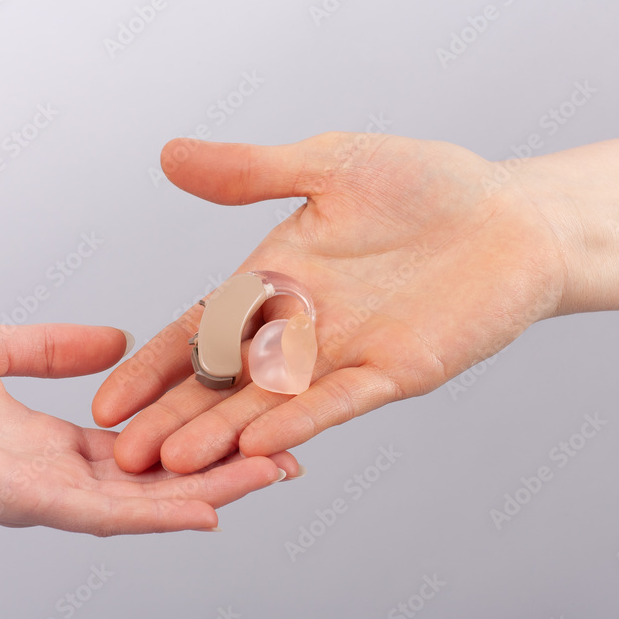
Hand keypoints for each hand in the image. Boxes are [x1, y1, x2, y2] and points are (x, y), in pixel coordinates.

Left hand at [0, 322, 296, 534]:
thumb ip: (54, 348)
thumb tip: (112, 339)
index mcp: (53, 444)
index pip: (144, 450)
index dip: (200, 438)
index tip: (252, 420)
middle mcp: (57, 478)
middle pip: (158, 483)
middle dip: (225, 472)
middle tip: (290, 459)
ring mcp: (43, 495)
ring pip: (144, 504)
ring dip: (212, 494)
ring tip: (273, 477)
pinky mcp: (25, 500)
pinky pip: (103, 515)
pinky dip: (158, 517)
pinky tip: (209, 509)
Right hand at [93, 132, 567, 473]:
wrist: (512, 215)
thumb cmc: (426, 186)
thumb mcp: (328, 165)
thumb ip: (251, 171)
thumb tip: (170, 155)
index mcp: (273, 283)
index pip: (198, 331)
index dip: (153, 367)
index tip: (106, 402)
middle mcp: (300, 328)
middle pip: (224, 382)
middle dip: (174, 418)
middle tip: (125, 456)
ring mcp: (345, 355)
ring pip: (272, 401)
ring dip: (224, 433)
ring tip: (175, 463)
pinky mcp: (395, 370)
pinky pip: (340, 399)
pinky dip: (300, 420)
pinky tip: (261, 443)